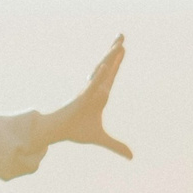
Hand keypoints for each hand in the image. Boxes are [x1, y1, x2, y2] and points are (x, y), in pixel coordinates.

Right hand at [32, 37, 131, 158]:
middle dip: (115, 52)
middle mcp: (95, 89)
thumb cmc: (77, 130)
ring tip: (119, 45)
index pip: (111, 75)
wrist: (61, 132)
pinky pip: (92, 85)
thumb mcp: (101, 139)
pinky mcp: (82, 98)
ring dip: (110, 59)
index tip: (122, 48)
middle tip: (122, 36)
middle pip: (108, 67)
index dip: (117, 62)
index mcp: (101, 94)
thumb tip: (131, 156)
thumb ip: (116, 146)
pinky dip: (99, 76)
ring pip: (102, 72)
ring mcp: (89, 92)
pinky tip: (106, 66)